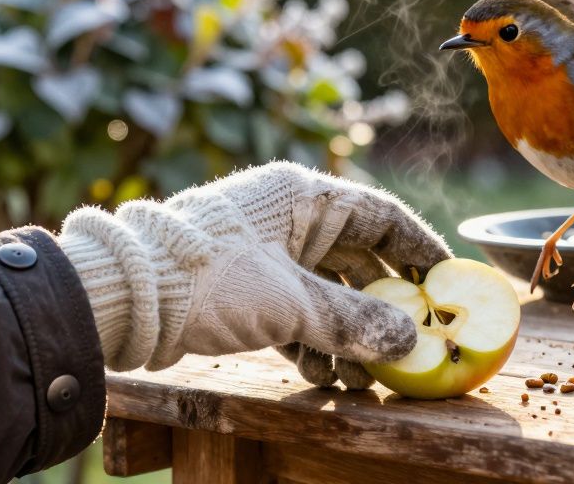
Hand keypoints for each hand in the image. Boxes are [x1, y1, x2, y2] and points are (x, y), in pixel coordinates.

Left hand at [59, 162, 450, 387]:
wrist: (123, 299)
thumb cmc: (209, 281)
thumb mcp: (290, 303)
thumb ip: (353, 322)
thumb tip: (407, 343)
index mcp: (303, 196)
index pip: (382, 215)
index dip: (421, 248)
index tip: (450, 280)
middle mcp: (287, 217)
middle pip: (357, 259)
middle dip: (385, 306)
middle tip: (414, 339)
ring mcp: (264, 253)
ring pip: (325, 291)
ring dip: (349, 333)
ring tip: (369, 376)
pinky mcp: (242, 287)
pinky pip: (295, 311)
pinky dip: (315, 341)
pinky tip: (328, 376)